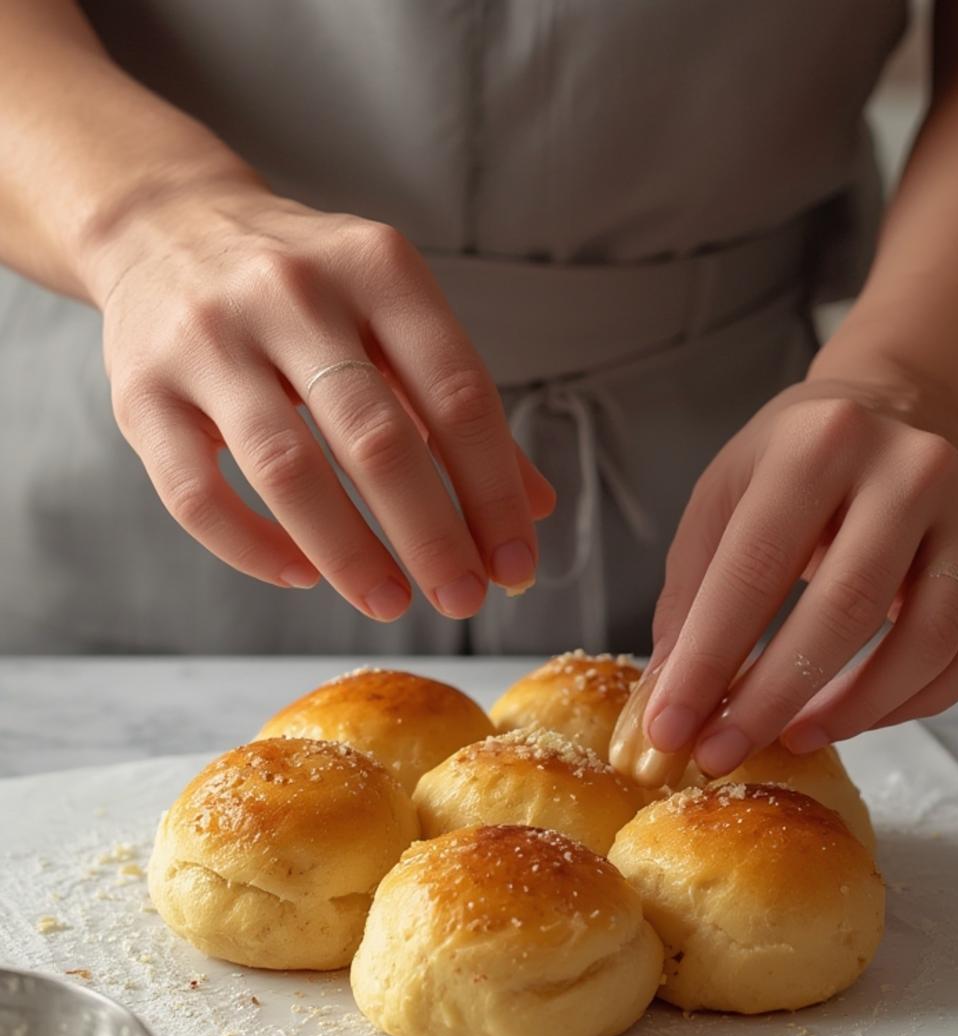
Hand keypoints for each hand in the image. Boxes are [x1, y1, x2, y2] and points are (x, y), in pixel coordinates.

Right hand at [94, 183, 554, 618]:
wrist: (163, 225)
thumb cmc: (307, 290)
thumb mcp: (392, 315)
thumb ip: (456, 408)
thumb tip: (533, 510)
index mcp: (376, 267)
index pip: (456, 393)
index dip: (493, 491)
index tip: (516, 564)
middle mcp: (290, 293)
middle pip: (377, 438)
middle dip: (433, 535)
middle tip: (464, 600)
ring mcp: (206, 340)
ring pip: (286, 470)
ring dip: (349, 554)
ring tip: (391, 602)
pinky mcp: (138, 392)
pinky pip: (195, 495)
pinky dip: (253, 549)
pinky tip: (302, 575)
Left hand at [641, 379, 957, 775]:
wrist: (891, 412)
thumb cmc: (792, 464)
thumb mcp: (724, 499)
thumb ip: (692, 595)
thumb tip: (668, 697)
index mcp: (818, 444)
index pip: (756, 567)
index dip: (708, 658)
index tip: (671, 726)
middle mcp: (904, 472)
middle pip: (845, 606)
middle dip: (773, 697)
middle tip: (722, 754)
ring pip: (926, 639)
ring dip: (854, 709)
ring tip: (793, 739)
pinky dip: (914, 703)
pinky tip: (858, 718)